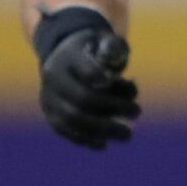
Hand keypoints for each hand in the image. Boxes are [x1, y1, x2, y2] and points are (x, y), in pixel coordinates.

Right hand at [34, 7, 139, 148]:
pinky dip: (85, 139)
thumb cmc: (94, 50)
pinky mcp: (50, 114)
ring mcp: (49, 97)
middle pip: (83, 99)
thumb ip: (114, 47)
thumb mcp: (105, 41)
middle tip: (137, 112)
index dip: (110, 83)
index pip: (88, 71)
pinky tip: (104, 143)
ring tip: (128, 134)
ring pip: (72, 119)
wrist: (65, 58)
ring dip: (103, 129)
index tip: (132, 88)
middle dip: (114, 108)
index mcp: (68, 56)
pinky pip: (64, 130)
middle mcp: (53, 77)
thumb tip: (115, 57)